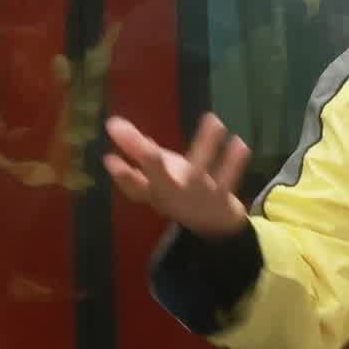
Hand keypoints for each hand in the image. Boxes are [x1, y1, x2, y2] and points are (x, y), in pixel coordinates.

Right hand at [104, 115, 252, 237]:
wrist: (214, 227)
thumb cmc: (180, 192)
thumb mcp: (158, 175)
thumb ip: (142, 153)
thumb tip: (117, 126)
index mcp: (153, 190)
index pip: (132, 184)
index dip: (120, 173)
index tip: (109, 158)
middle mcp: (171, 193)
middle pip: (157, 177)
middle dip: (148, 159)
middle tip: (144, 143)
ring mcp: (196, 195)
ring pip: (198, 171)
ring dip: (207, 146)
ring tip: (215, 121)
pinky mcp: (220, 197)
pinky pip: (227, 179)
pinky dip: (234, 163)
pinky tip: (239, 142)